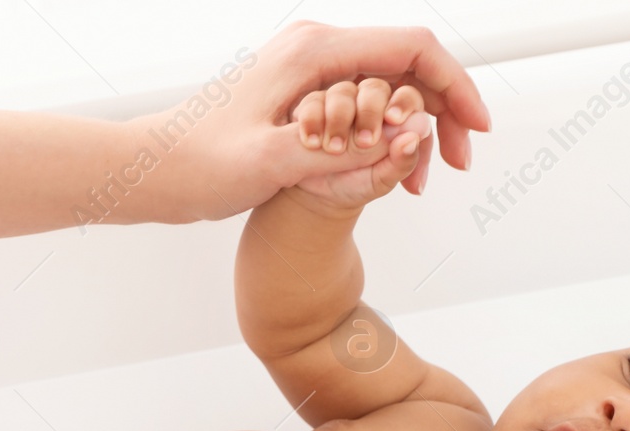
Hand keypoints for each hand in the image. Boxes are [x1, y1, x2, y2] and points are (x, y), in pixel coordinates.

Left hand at [129, 21, 489, 221]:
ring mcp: (309, 71)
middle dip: (440, 112)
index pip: (412, 50)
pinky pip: (363, 105)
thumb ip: (341, 151)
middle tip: (454, 164)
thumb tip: (404, 138)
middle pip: (406, 66)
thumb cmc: (200, 164)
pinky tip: (389, 173)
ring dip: (414, 130)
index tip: (475, 130)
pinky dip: (384, 136)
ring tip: (419, 182)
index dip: (454, 87)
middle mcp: (316, 50)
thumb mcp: (272, 163)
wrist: (154, 171)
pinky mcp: (302, 95)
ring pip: (387, 88)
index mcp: (314, 51)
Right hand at [287, 81, 431, 211]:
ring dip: (338, 120)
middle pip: (375, 88)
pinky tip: (312, 143)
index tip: (393, 120)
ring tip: (334, 150)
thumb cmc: (356, 185)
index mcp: (395, 119)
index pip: (408, 97)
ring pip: (343, 92)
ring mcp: (341, 101)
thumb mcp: (381, 181)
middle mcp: (369, 103)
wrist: (317, 196)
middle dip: (369, 112)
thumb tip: (412, 139)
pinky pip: (313, 101)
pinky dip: (313, 121)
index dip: (403, 104)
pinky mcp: (313, 105)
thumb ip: (401, 162)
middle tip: (364, 142)